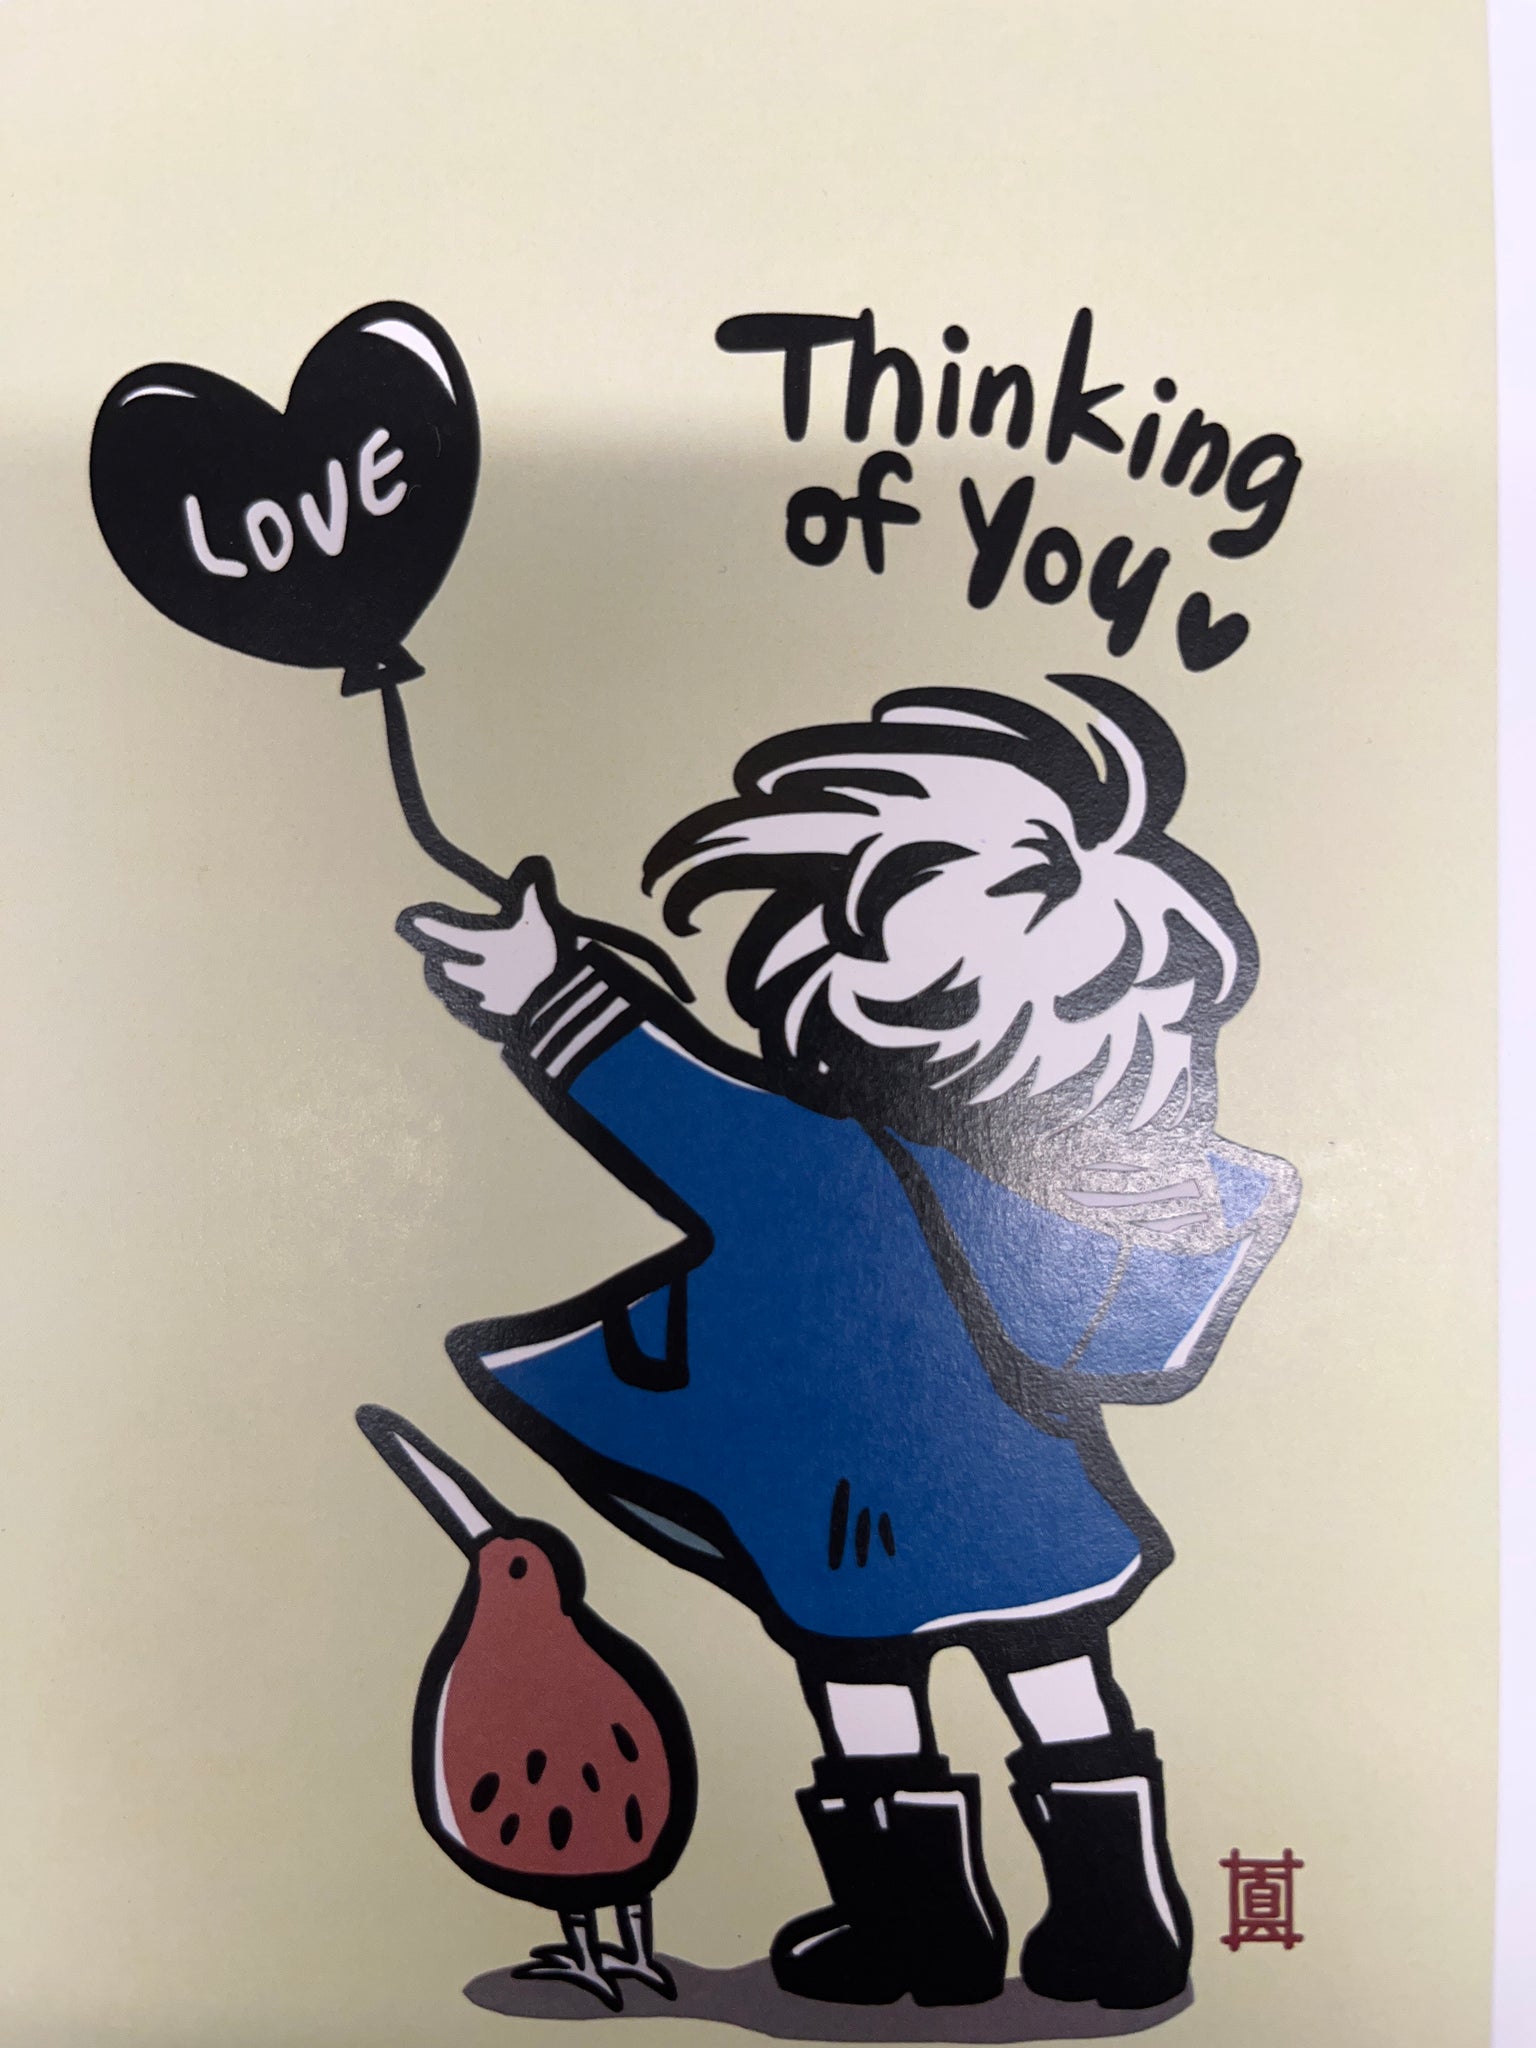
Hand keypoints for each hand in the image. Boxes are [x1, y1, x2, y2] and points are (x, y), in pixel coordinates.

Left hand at [399, 857, 565, 1036]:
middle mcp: (486, 973)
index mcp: (492, 946)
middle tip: (440, 962)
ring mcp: (493, 998)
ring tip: (455, 982)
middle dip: (447, 964)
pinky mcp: (504, 1018)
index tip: (415, 922)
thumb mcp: (544, 923)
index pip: (455, 936)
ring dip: (458, 986)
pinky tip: (479, 1008)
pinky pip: (483, 1012)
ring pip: (465, 993)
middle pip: (456, 970)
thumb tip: (533, 868)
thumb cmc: (549, 960)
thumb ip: (535, 899)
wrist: (561, 1004)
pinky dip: (478, 1008)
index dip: (434, 928)